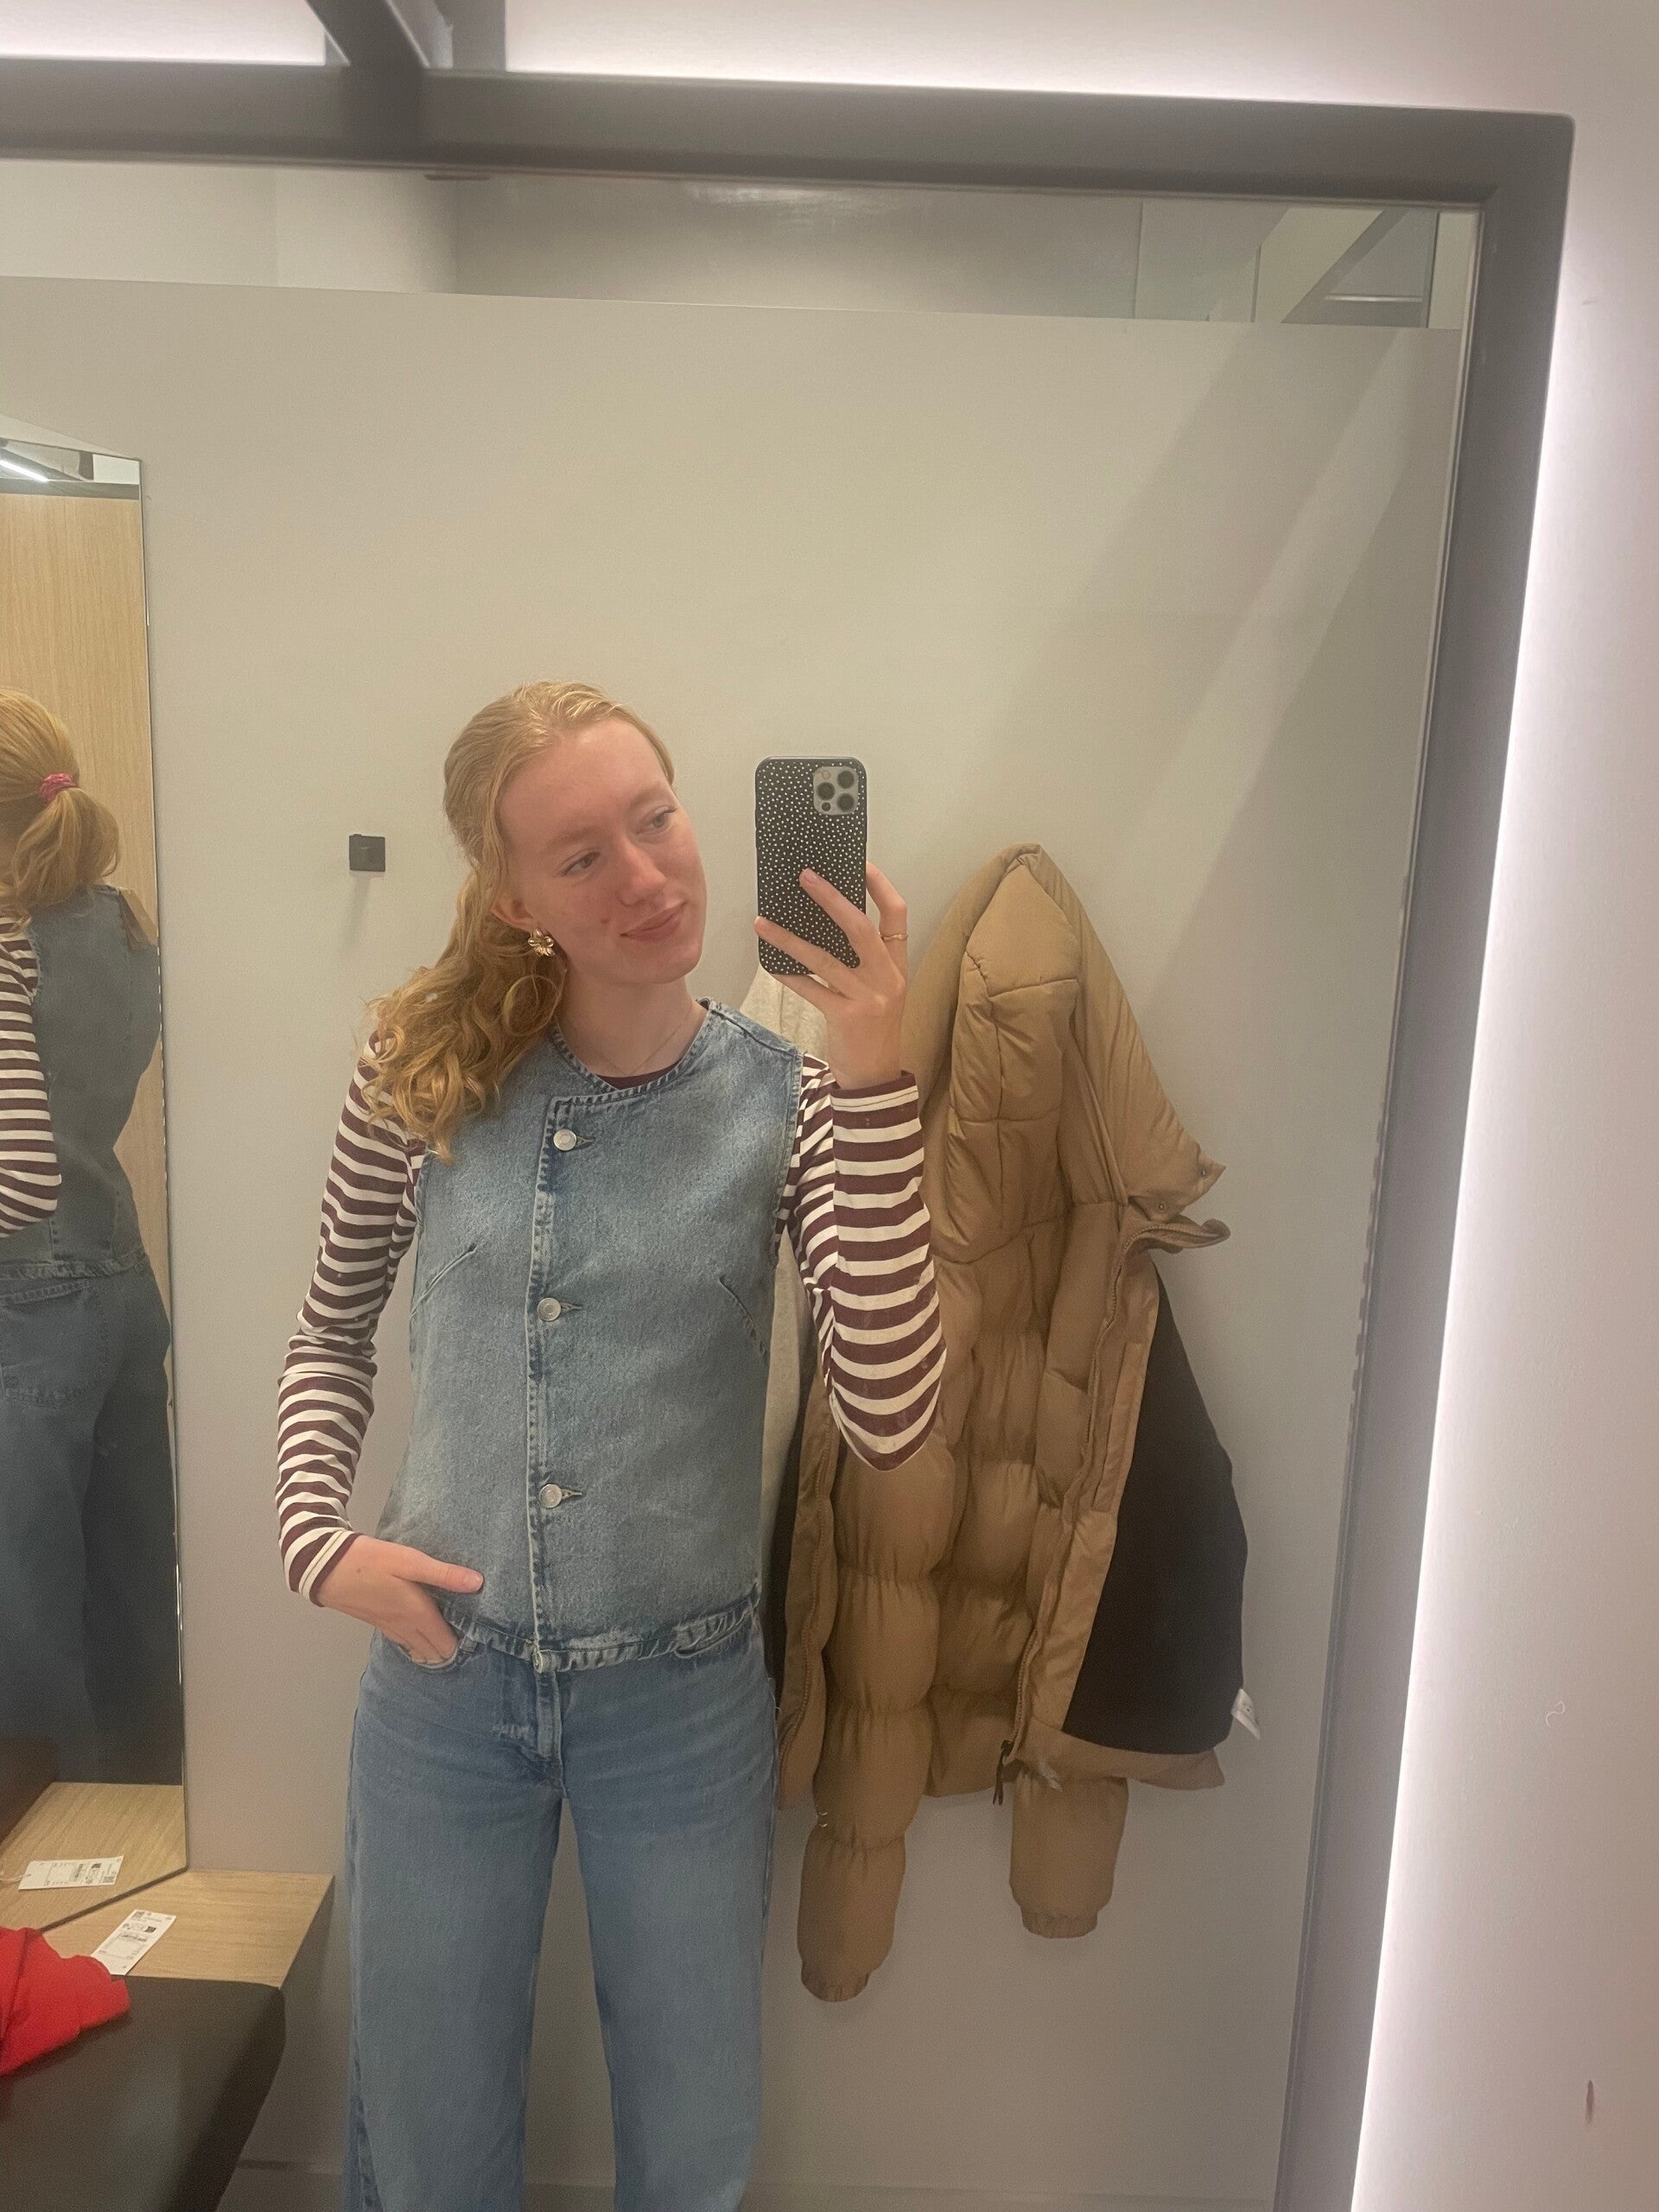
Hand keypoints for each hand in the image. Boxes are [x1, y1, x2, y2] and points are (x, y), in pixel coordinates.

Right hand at [312, 1535, 482, 1664]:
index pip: (444, 1644)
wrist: (325, 1568)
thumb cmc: (371, 1561)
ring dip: (431, 1651)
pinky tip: (418, 1641)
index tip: (477, 1642)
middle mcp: (404, 1626)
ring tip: (446, 1647)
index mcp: (416, 1614)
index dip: (461, 1647)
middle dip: (448, 1653)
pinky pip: (402, 1642)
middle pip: (431, 1652)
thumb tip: (477, 1583)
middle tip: (466, 1646)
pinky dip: (415, 1645)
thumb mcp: (411, 1561)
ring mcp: (388, 1627)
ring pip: (415, 1649)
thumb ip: (443, 1574)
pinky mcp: (376, 1622)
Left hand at [754, 862, 907, 1090]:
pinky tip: (770, 963)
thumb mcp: (879, 990)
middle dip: (832, 898)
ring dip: (790, 938)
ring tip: (762, 921)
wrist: (876, 1077)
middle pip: (860, 927)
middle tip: (805, 877)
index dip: (879, 886)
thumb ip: (862, 960)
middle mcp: (887, 977)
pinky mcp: (847, 1017)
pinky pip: (812, 989)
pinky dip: (789, 975)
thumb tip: (824, 921)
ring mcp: (869, 998)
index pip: (897, 915)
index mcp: (898, 965)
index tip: (859, 862)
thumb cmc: (872, 1029)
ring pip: (825, 958)